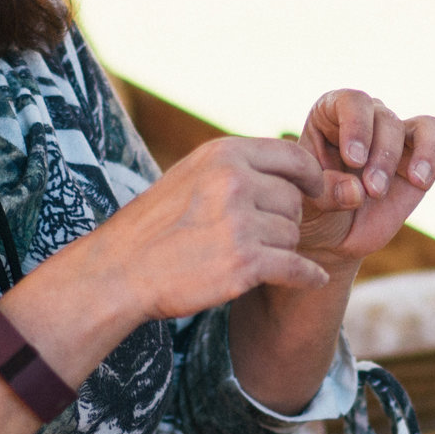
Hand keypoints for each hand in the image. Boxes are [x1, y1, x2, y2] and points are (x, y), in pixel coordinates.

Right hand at [74, 136, 334, 322]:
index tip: (316, 191)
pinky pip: (298, 268)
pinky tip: (310, 279)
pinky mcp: (244, 263)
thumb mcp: (193, 176)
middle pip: (294, 200)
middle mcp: (234, 181)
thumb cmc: (156, 226)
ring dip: (280, 250)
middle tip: (253, 237)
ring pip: (293, 236)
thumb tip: (300, 169)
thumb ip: (239, 168)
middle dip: (282, 221)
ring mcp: (240, 222)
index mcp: (223, 154)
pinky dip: (307, 276)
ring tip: (241, 256)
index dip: (312, 176)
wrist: (119, 271)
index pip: (294, 156)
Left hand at [291, 89, 434, 274]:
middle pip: (390, 120)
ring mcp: (403, 140)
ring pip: (425, 129)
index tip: (352, 160)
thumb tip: (358, 191)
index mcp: (334, 115)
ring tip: (416, 182)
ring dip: (423, 155)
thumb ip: (327, 193)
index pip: (354, 102)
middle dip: (384, 156)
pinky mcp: (427, 163)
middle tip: (371, 192)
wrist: (328, 239)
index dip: (358, 127)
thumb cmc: (309, 213)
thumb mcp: (306, 203)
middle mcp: (371, 120)